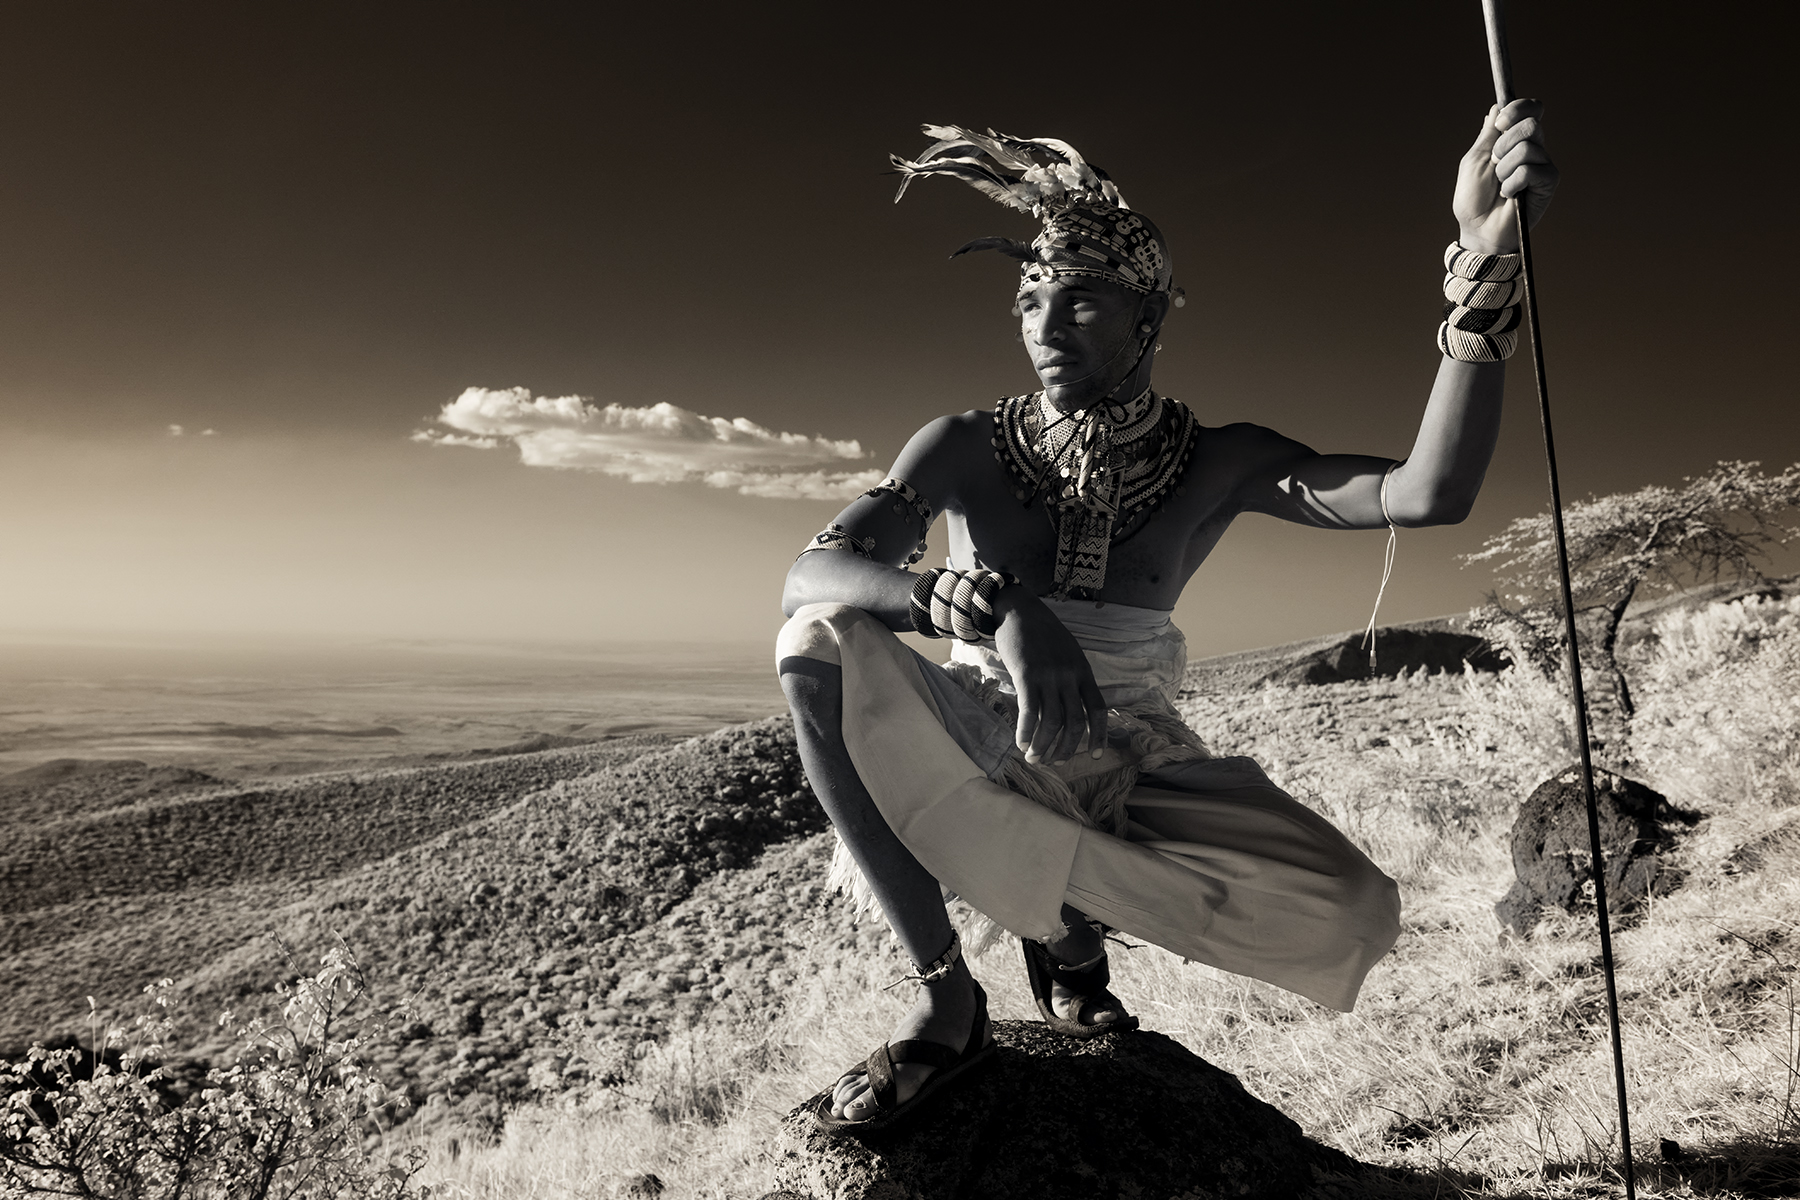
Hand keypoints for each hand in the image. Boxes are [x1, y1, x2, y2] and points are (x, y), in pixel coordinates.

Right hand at [990, 591, 1106, 764]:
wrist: (1020, 609)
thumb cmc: (1043, 633)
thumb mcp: (1069, 652)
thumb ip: (1073, 677)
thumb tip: (1073, 704)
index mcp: (1083, 672)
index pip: (1098, 709)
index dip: (1099, 736)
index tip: (1095, 756)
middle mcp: (1069, 676)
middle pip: (1075, 722)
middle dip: (1066, 748)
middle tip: (1056, 763)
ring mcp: (1048, 676)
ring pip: (1052, 722)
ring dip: (1044, 745)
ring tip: (1035, 758)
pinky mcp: (1026, 675)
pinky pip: (1029, 711)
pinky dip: (1025, 732)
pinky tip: (1021, 744)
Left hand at [1454, 99, 1557, 254]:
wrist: (1478, 230)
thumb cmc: (1474, 199)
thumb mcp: (1474, 160)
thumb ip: (1488, 134)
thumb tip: (1498, 107)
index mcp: (1513, 139)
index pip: (1530, 109)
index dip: (1519, 108)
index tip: (1501, 122)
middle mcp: (1532, 148)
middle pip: (1530, 124)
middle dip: (1503, 145)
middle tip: (1495, 165)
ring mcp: (1542, 164)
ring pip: (1528, 148)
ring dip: (1504, 168)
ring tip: (1500, 185)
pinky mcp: (1548, 182)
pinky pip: (1530, 170)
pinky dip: (1512, 183)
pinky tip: (1510, 195)